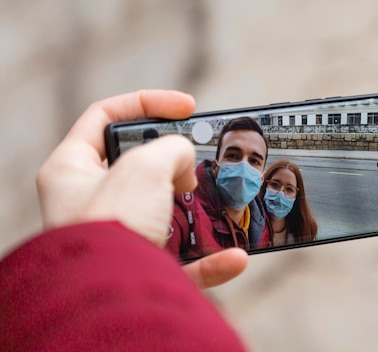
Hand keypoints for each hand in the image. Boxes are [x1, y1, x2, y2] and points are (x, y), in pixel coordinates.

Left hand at [36, 89, 247, 288]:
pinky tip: (234, 258)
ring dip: (194, 210)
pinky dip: (210, 261)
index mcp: (71, 169)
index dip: (147, 103)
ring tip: (215, 202)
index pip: (104, 116)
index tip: (188, 106)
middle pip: (137, 166)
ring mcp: (115, 240)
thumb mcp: (145, 166)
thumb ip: (171, 148)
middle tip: (196, 161)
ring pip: (162, 214)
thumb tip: (185, 162)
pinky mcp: (140, 272)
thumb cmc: (112, 225)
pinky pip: (181, 263)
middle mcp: (88, 204)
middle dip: (173, 161)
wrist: (110, 297)